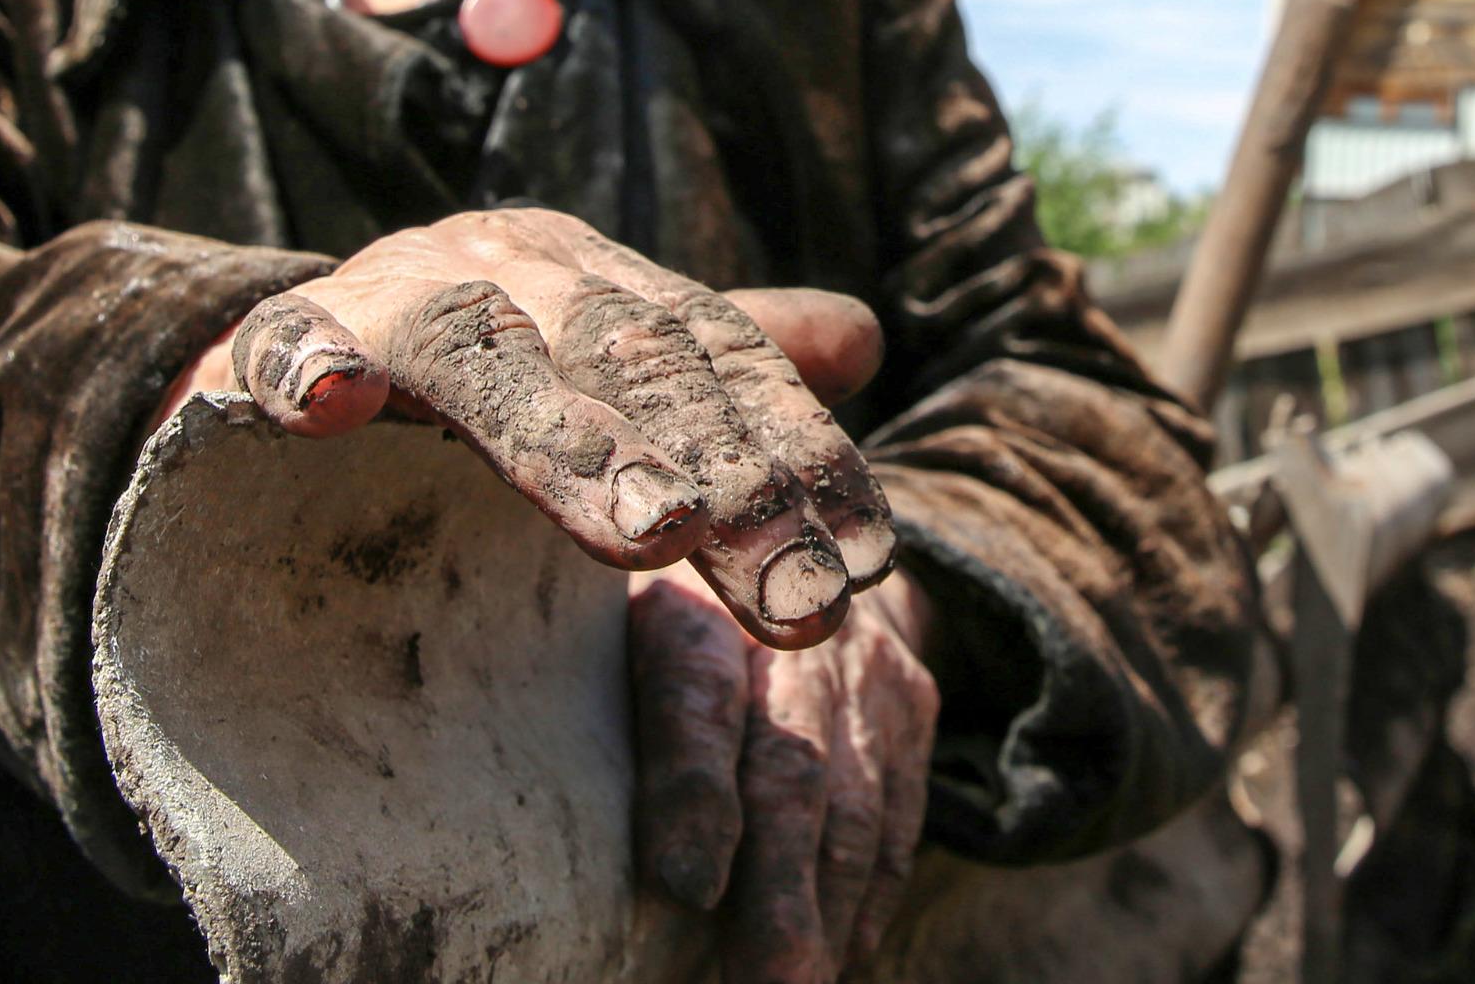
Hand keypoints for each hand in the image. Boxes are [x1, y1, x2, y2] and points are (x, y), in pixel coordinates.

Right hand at [155, 206, 894, 647]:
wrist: (273, 350)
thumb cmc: (469, 379)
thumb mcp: (602, 367)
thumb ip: (723, 366)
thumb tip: (865, 338)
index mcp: (595, 276)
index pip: (718, 353)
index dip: (799, 448)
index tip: (868, 561)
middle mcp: (504, 267)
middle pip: (628, 356)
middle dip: (724, 472)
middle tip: (797, 588)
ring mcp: (385, 298)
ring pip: (484, 354)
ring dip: (570, 440)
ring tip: (655, 535)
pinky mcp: (266, 343)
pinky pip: (286, 347)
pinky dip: (308, 367)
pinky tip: (329, 405)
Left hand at [630, 564, 941, 982]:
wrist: (795, 532)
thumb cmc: (665, 616)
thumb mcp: (615, 631)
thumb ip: (611, 714)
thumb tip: (564, 847)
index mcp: (689, 605)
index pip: (694, 691)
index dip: (694, 791)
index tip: (685, 886)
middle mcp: (786, 631)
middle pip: (790, 771)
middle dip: (779, 892)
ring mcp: (862, 667)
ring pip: (855, 804)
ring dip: (828, 912)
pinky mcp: (911, 702)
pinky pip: (900, 810)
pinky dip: (874, 892)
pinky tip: (847, 950)